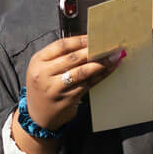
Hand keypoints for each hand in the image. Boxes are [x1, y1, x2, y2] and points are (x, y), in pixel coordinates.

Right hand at [16, 36, 122, 153]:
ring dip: (101, 63)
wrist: (38, 116)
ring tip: (115, 56)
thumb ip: (59, 57)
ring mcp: (56, 88)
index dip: (80, 40)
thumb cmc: (44, 87)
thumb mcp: (43, 69)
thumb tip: (88, 44)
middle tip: (110, 44)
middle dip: (94, 50)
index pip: (61, 46)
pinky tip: (109, 70)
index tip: (95, 37)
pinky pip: (87, 84)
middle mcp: (44, 74)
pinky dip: (100, 76)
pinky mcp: (67, 99)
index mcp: (38, 61)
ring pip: (82, 71)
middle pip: (73, 57)